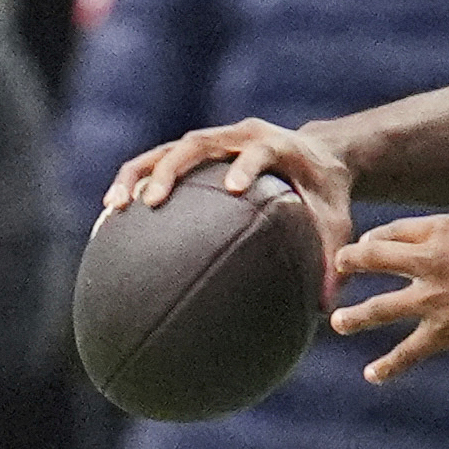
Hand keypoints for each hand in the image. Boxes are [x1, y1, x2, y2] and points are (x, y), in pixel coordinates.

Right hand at [105, 118, 356, 299]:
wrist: (319, 155)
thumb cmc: (326, 194)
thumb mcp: (336, 223)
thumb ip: (331, 261)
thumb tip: (324, 312)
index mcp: (278, 146)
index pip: (259, 151)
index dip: (246, 165)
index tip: (233, 188)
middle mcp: (240, 136)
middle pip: (198, 143)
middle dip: (172, 169)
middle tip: (151, 200)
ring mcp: (215, 140)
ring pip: (167, 148)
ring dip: (138, 174)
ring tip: (115, 207)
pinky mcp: (197, 150)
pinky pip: (157, 160)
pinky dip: (134, 181)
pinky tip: (112, 216)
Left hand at [330, 214, 448, 382]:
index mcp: (446, 230)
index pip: (396, 230)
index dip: (376, 238)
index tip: (367, 245)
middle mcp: (431, 260)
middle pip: (375, 258)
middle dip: (351, 263)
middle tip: (337, 268)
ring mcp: (433, 298)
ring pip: (379, 307)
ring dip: (355, 317)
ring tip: (338, 322)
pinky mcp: (443, 332)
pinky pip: (406, 352)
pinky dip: (387, 366)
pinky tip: (373, 375)